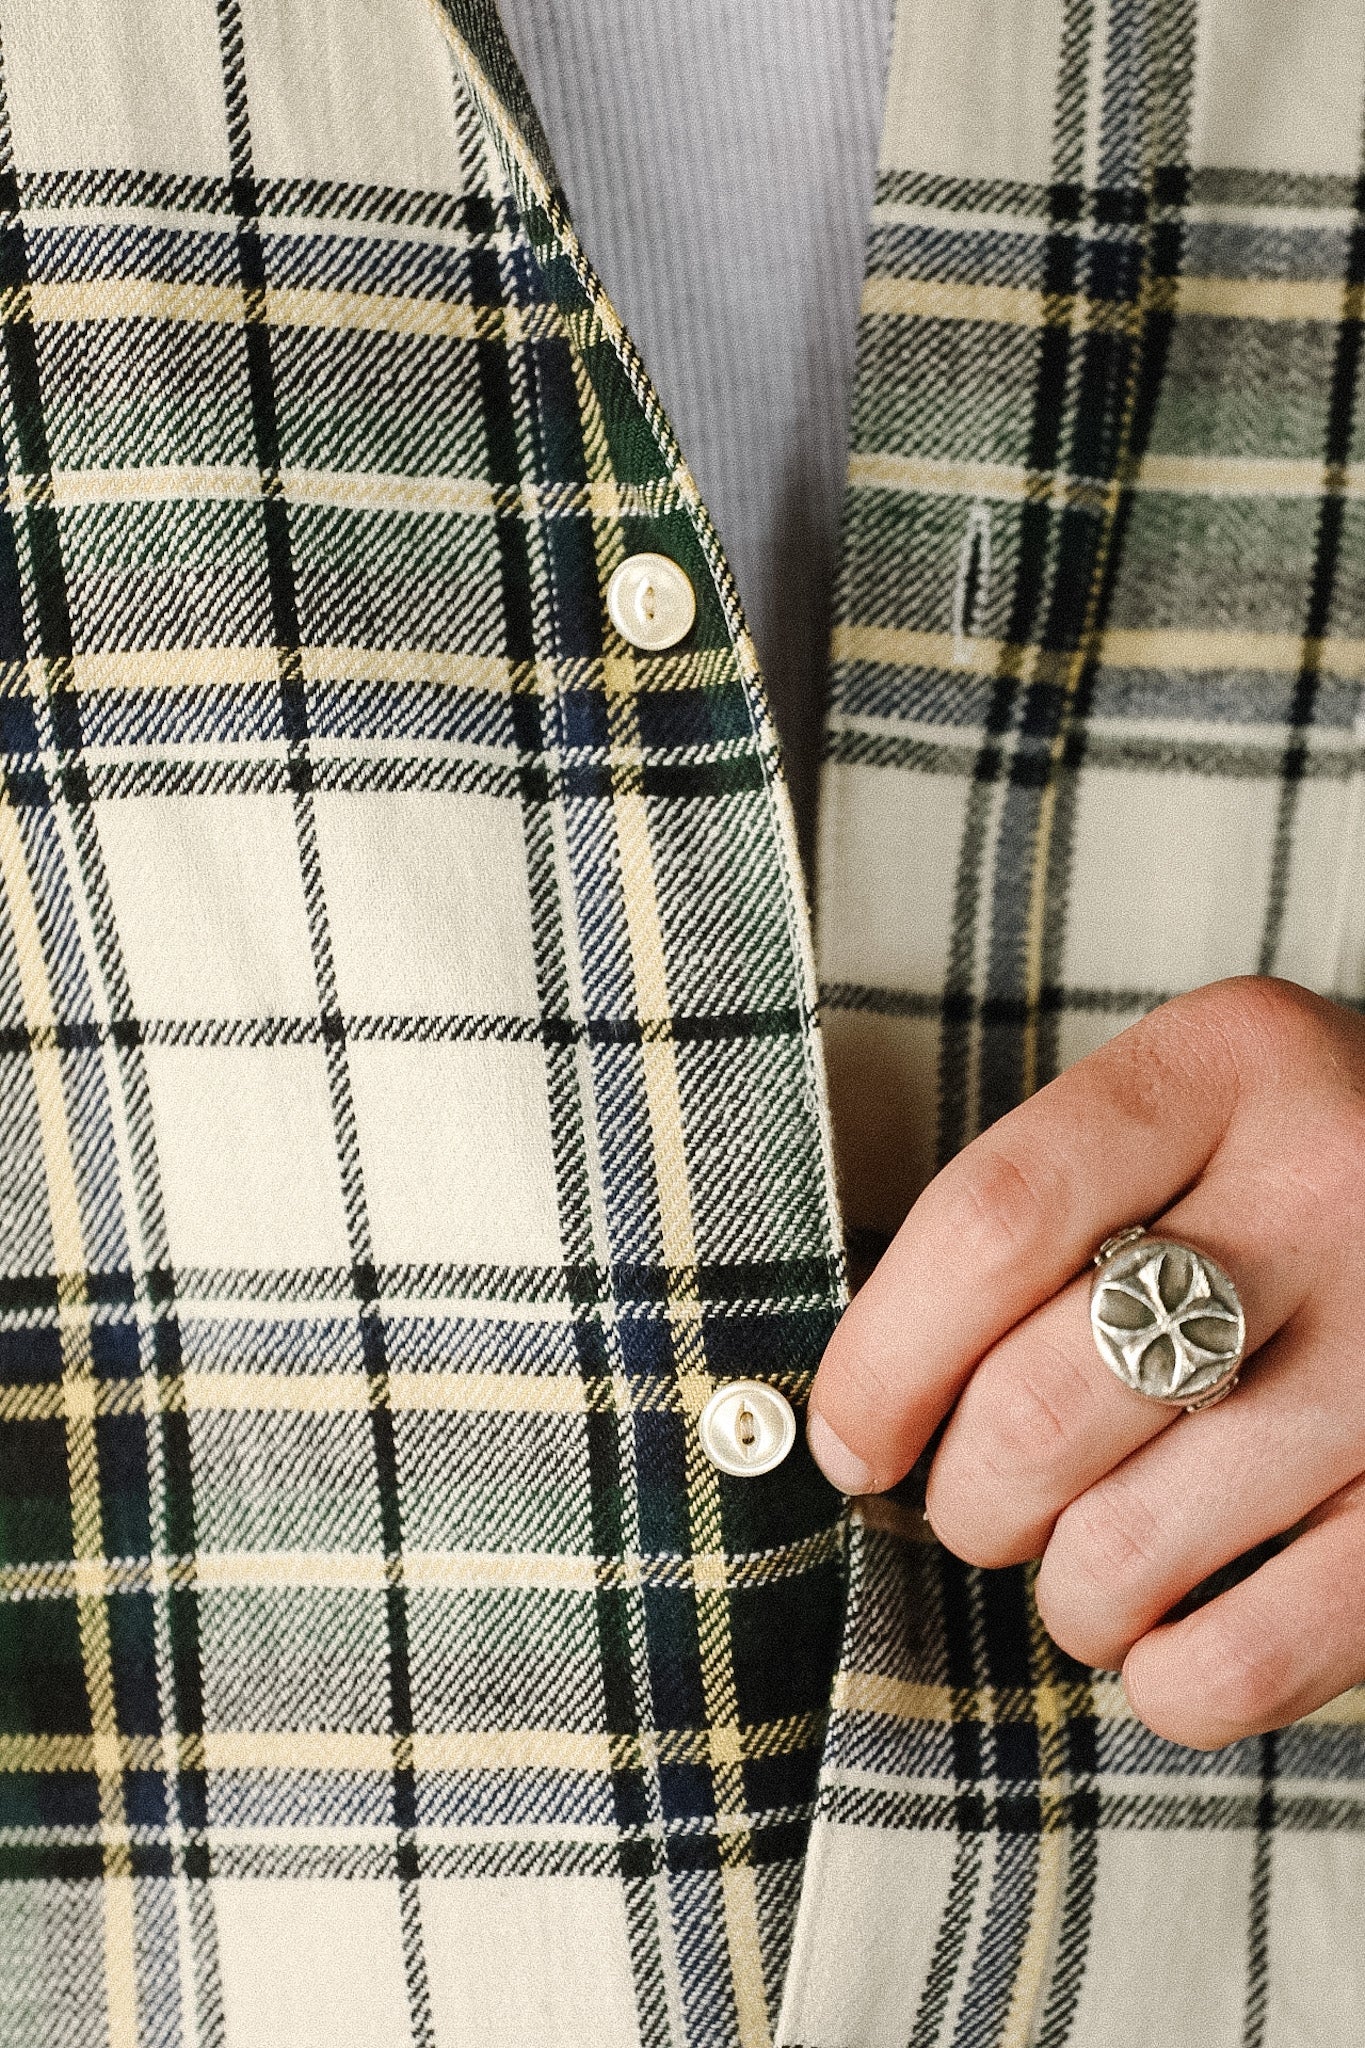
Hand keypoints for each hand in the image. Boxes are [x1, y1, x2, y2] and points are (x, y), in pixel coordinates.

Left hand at [807, 977, 1364, 1748]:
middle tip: (984, 1503)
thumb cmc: (1293, 1179)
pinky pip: (1252, 1655)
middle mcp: (1327, 1190)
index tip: (851, 1442)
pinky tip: (1168, 1638)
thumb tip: (859, 1423)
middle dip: (969, 1498)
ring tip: (1087, 1568)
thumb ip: (1044, 1216)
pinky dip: (1169, 1684)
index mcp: (1228, 1068)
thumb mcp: (1190, 1120)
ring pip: (1129, 1546)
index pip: (991, 1224)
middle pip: (1043, 1404)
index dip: (884, 1362)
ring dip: (1067, 1596)